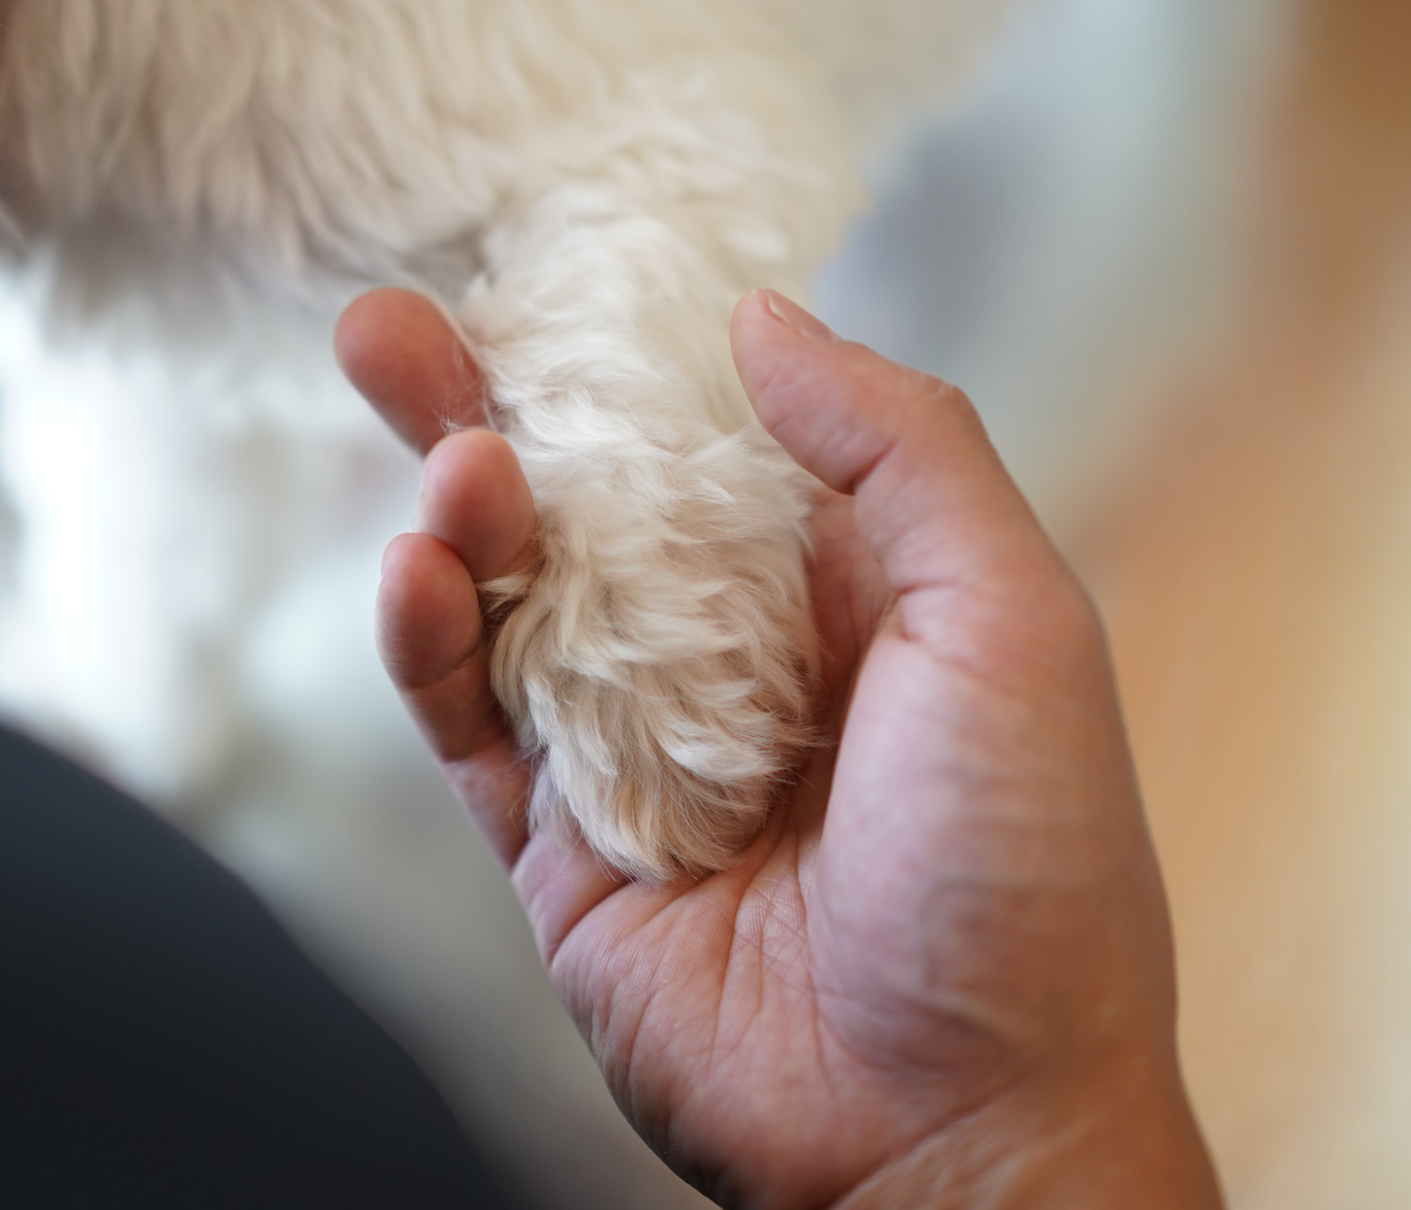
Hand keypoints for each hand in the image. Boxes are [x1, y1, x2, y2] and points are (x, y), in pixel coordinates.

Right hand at [337, 288, 1221, 1207]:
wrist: (963, 1126)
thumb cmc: (1026, 871)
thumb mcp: (1009, 619)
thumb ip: (898, 449)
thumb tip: (762, 321)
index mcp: (837, 597)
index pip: (697, 448)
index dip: (616, 365)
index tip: (542, 285)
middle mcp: (722, 664)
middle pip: (575, 512)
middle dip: (480, 414)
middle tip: (384, 328)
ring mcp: (631, 756)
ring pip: (506, 606)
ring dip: (460, 517)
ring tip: (450, 458)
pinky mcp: (558, 852)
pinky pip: (472, 727)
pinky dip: (430, 646)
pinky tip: (418, 569)